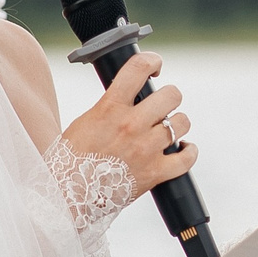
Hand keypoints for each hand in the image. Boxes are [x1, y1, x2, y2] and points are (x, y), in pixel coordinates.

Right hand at [61, 52, 193, 193]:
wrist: (68, 195)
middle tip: (162, 105)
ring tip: (170, 129)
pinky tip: (184, 149)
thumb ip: (109, 107)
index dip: (152, 61)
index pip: (137, 68)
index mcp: (110, 108)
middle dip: (169, 97)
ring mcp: (146, 149)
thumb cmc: (71, 159)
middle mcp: (131, 125)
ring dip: (178, 124)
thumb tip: (127, 96)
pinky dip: (189, 152)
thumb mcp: (85, 122)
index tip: (155, 65)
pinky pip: (186, 158)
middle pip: (171, 95)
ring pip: (182, 123)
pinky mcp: (155, 172)